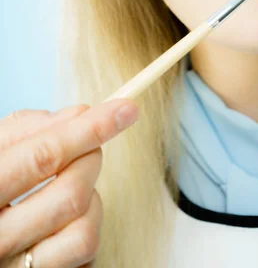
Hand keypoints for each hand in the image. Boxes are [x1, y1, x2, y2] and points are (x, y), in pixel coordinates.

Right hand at [0, 99, 138, 266]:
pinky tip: (69, 215)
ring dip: (92, 197)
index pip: (43, 157)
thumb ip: (28, 128)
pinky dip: (88, 227)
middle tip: (88, 147)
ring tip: (71, 183)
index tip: (124, 109)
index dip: (89, 129)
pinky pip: (85, 256)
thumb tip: (81, 113)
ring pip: (85, 232)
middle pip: (72, 194)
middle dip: (91, 159)